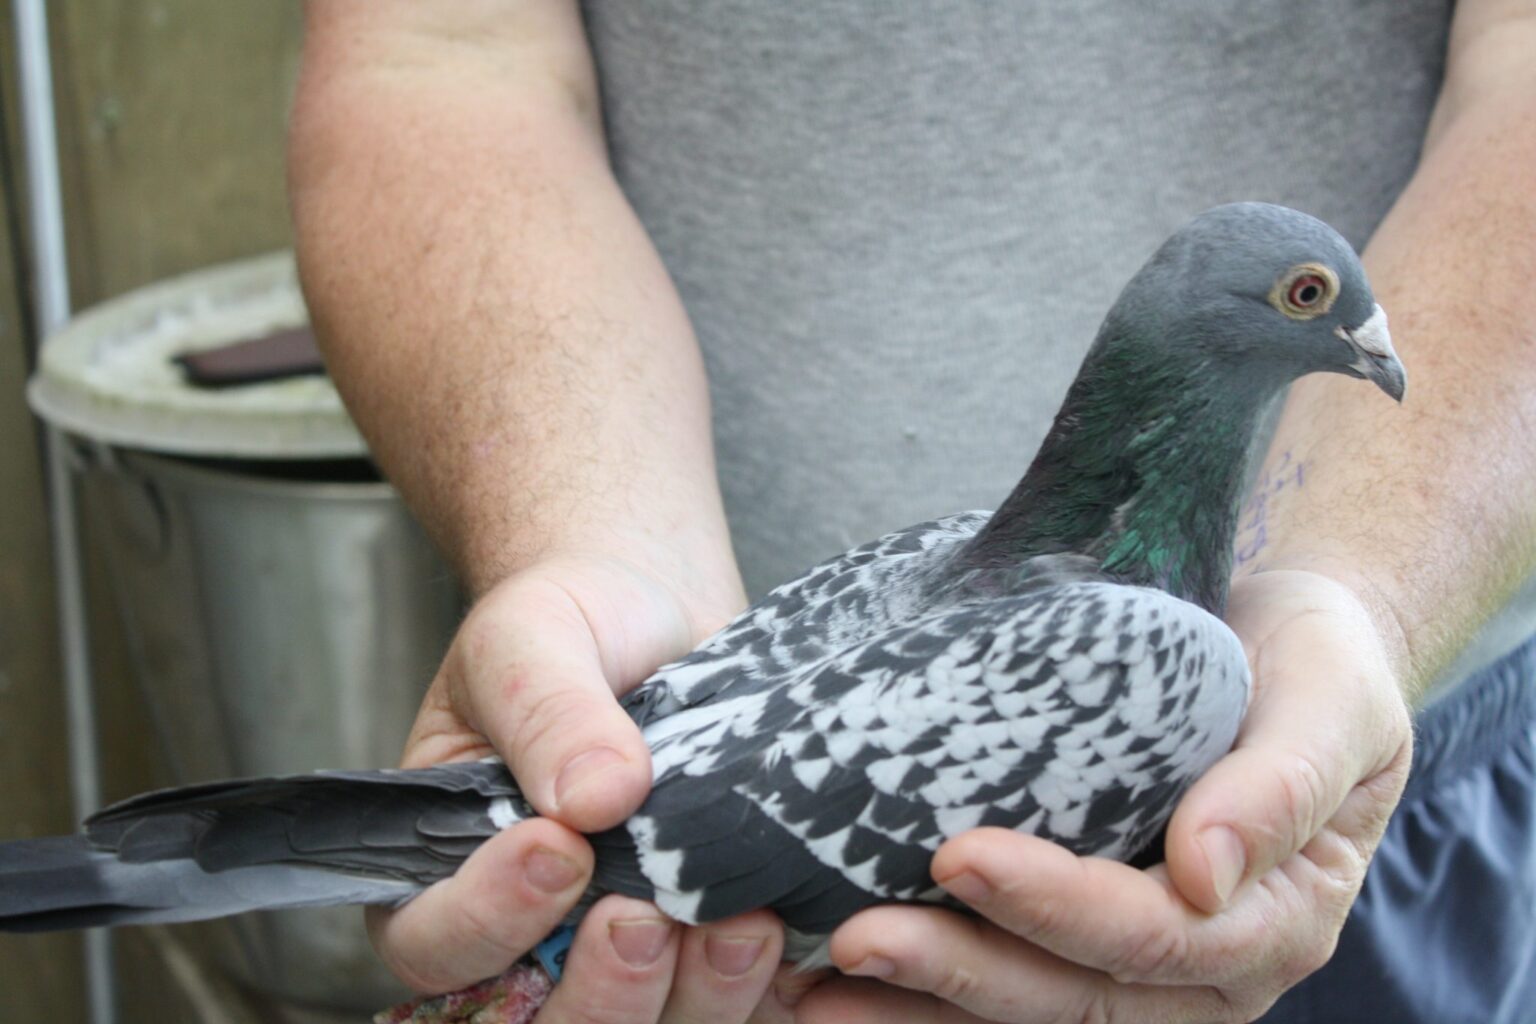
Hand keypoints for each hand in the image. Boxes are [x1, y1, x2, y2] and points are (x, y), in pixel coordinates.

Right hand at [369, 552, 786, 1021]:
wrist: (660, 610)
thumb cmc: (572, 621)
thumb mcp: (535, 637)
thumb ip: (548, 710)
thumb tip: (595, 798)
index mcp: (447, 869)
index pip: (431, 943)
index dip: (487, 919)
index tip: (557, 848)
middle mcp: (527, 934)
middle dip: (599, 992)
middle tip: (643, 917)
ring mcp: (621, 952)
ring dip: (694, 999)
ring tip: (742, 923)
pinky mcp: (707, 948)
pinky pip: (738, 1006)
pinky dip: (766, 990)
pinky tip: (791, 933)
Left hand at [801, 569, 1413, 1022]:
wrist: (1282, 648)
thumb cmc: (1312, 667)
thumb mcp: (1331, 701)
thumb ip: (1284, 784)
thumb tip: (1208, 872)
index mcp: (1277, 920)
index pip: (1159, 936)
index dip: (1059, 907)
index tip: (960, 856)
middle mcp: (1206, 968)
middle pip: (1077, 997)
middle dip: (962, 972)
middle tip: (854, 937)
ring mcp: (1138, 970)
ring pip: (1032, 1012)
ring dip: (925, 1006)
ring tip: (819, 990)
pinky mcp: (1078, 944)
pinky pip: (1009, 985)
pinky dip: (928, 994)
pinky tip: (842, 980)